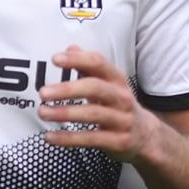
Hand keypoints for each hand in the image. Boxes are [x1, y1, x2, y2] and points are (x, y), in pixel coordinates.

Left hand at [39, 47, 162, 164]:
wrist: (146, 136)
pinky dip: (68, 138)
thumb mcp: (108, 84)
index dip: (77, 59)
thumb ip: (89, 67)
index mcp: (117, 79)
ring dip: (64, 113)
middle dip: (67, 89)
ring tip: (42, 112)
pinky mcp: (118, 141)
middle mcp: (122, 97)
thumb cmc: (118, 105)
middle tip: (43, 93)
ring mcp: (122, 120)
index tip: (55, 59)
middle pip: (95, 88)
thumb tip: (70, 48)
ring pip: (92, 114)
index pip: (99, 63)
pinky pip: (90, 139)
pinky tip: (49, 137)